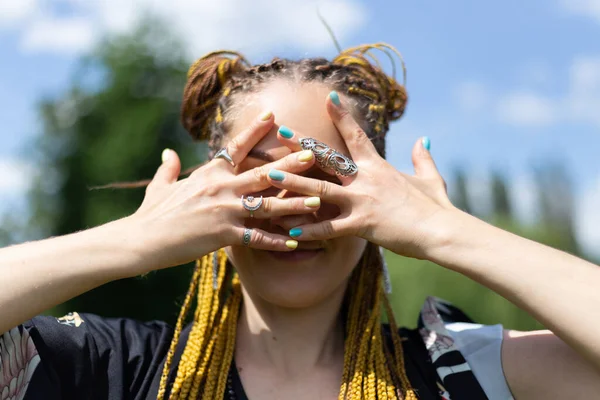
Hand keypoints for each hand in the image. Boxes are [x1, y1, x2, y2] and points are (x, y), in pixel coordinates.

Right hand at [128, 111, 319, 271]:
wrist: (140, 239)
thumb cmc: (150, 213)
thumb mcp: (159, 186)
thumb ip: (168, 168)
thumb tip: (167, 153)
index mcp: (208, 173)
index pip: (236, 146)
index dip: (256, 130)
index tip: (274, 116)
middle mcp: (220, 187)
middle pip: (262, 172)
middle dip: (291, 163)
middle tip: (314, 154)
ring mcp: (224, 210)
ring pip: (267, 205)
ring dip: (294, 202)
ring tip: (317, 199)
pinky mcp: (223, 234)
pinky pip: (257, 238)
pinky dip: (277, 242)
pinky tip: (296, 244)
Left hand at [266, 94, 456, 258]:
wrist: (442, 230)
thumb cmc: (436, 206)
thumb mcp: (431, 178)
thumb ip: (422, 158)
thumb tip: (423, 140)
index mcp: (379, 166)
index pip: (356, 136)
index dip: (341, 115)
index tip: (328, 97)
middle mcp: (366, 179)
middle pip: (328, 158)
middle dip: (301, 144)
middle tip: (279, 132)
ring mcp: (362, 201)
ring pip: (320, 189)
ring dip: (293, 182)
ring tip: (270, 175)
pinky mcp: (362, 224)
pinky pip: (329, 228)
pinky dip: (309, 230)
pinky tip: (289, 230)